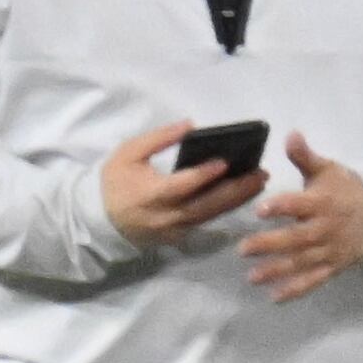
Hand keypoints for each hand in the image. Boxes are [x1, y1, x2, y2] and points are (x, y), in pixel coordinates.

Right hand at [102, 122, 265, 246]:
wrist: (101, 220)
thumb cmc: (115, 182)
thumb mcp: (127, 154)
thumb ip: (157, 139)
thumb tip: (190, 126)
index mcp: (149, 194)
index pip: (180, 185)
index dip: (203, 175)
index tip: (225, 162)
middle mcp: (166, 215)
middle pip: (206, 205)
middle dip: (236, 190)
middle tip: (261, 174)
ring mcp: (175, 229)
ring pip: (212, 215)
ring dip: (238, 199)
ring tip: (260, 181)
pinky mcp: (182, 236)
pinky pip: (208, 220)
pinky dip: (227, 207)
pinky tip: (245, 194)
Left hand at [240, 133, 362, 299]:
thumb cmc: (346, 189)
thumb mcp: (328, 169)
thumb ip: (305, 156)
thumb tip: (289, 134)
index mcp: (322, 202)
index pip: (300, 205)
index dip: (282, 207)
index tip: (260, 210)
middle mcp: (326, 228)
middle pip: (298, 239)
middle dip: (271, 244)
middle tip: (243, 249)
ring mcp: (330, 250)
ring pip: (302, 262)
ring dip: (278, 270)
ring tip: (252, 277)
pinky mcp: (334, 265)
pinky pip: (315, 279)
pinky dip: (297, 290)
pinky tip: (275, 297)